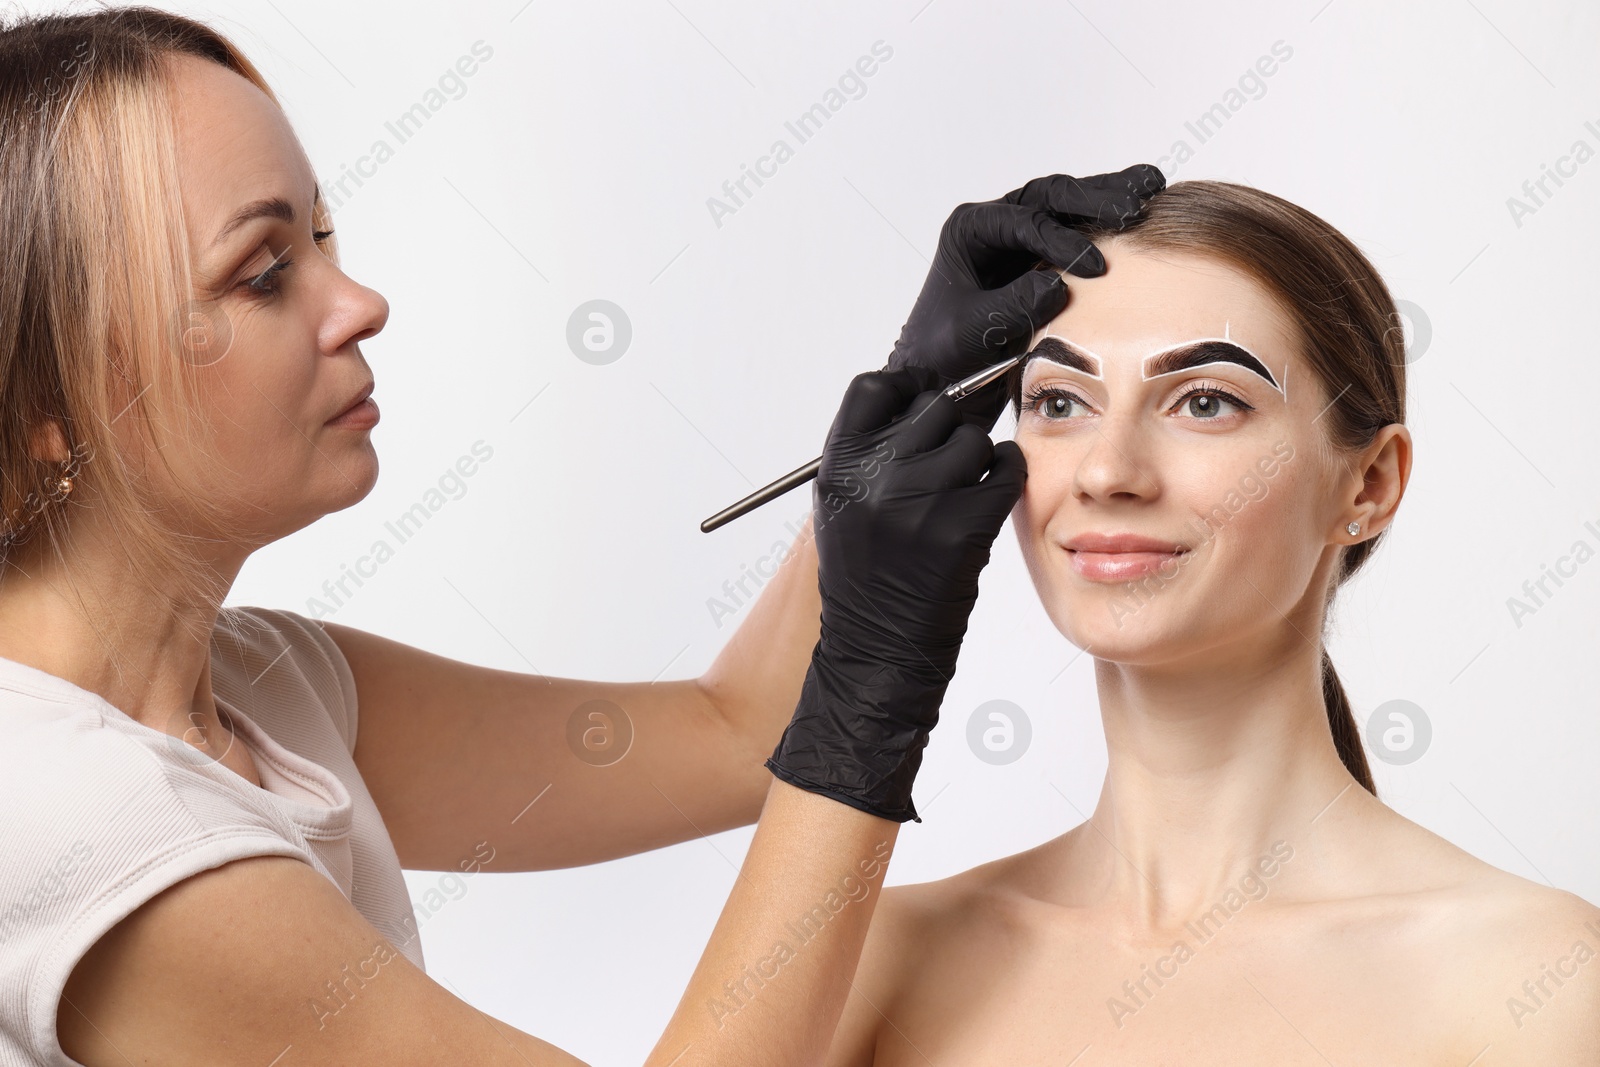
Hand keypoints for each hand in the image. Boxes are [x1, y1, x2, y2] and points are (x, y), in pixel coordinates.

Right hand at [765, 365, 1025, 821]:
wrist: (875, 651)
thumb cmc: (865, 580)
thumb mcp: (845, 507)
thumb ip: (872, 455)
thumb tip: (925, 402)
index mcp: (838, 467)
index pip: (876, 387)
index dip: (906, 392)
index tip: (921, 407)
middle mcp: (874, 476)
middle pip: (934, 407)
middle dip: (949, 429)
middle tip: (950, 462)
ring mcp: (920, 501)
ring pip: (974, 439)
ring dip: (979, 459)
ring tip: (965, 492)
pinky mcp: (963, 527)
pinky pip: (1003, 472)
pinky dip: (1005, 479)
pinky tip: (990, 500)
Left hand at [884, 164, 1165, 428]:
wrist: (944, 375)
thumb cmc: (945, 351)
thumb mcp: (974, 329)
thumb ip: (1013, 304)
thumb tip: (1058, 285)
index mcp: (970, 230)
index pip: (1024, 222)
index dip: (1061, 241)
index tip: (1095, 267)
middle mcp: (997, 223)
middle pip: (1051, 196)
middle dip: (1095, 198)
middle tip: (1135, 206)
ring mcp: (1023, 235)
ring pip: (1070, 204)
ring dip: (1110, 195)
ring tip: (1152, 188)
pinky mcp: (1045, 254)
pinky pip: (1081, 228)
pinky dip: (1111, 219)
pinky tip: (1146, 209)